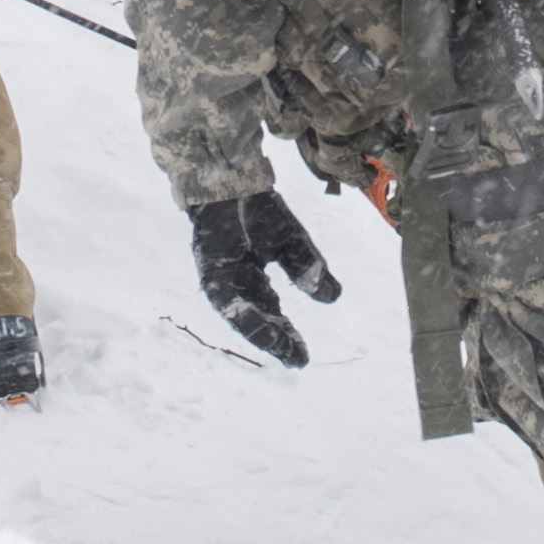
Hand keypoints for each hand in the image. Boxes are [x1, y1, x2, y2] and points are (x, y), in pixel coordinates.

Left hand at [186, 189, 343, 367]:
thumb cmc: (256, 210)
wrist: (230, 182)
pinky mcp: (211, 272)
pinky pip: (228, 301)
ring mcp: (222, 280)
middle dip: (277, 341)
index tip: (302, 356)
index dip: (286, 335)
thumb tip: (332, 297)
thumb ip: (307, 267)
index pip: (271, 313)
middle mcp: (236, 284)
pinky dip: (245, 315)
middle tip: (298, 361)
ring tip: (284, 351)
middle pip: (257, 320)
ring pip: (242, 316)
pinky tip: (261, 325)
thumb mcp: (290, 241)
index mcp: (253, 279)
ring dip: (263, 334)